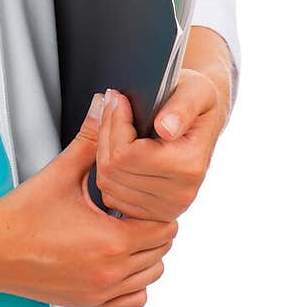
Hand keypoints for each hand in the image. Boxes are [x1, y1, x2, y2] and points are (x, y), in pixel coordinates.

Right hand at [0, 94, 177, 306]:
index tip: (138, 193)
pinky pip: (134, 298)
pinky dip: (133, 279)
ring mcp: (102, 291)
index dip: (154, 205)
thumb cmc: (21, 215)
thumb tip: (105, 105)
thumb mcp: (60, 173)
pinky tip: (114, 256)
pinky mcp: (90, 303)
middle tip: (129, 206)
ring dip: (146, 251)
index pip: (163, 225)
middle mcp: (112, 271)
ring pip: (152, 274)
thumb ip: (89, 139)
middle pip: (161, 248)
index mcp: (110, 239)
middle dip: (151, 224)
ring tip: (121, 228)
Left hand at [95, 71, 226, 221]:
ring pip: (108, 183)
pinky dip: (107, 173)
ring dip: (103, 151)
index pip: (126, 153)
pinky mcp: (154, 214)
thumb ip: (182, 107)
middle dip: (106, 133)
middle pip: (113, 169)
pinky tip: (118, 151)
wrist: (203, 121)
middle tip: (111, 108)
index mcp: (190, 165)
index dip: (116, 122)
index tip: (118, 99)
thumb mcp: (195, 91)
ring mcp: (168, 207)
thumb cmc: (197, 102)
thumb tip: (166, 128)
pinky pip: (112, 197)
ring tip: (114, 127)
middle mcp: (181, 193)